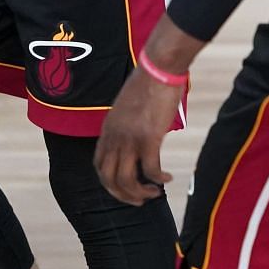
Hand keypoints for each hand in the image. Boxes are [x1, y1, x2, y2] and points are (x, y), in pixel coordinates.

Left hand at [94, 66, 181, 204]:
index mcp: (107, 130)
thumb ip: (127, 123)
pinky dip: (158, 179)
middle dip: (124, 195)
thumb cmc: (148, 81)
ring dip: (139, 193)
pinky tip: (167, 179)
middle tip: (139, 201)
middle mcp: (114, 138)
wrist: (159, 68)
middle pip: (109, 179)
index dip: (110, 182)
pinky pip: (150, 169)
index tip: (125, 187)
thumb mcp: (128, 106)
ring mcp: (130, 139)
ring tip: (154, 194)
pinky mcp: (148, 138)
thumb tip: (138, 133)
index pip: (100, 165)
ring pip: (126, 180)